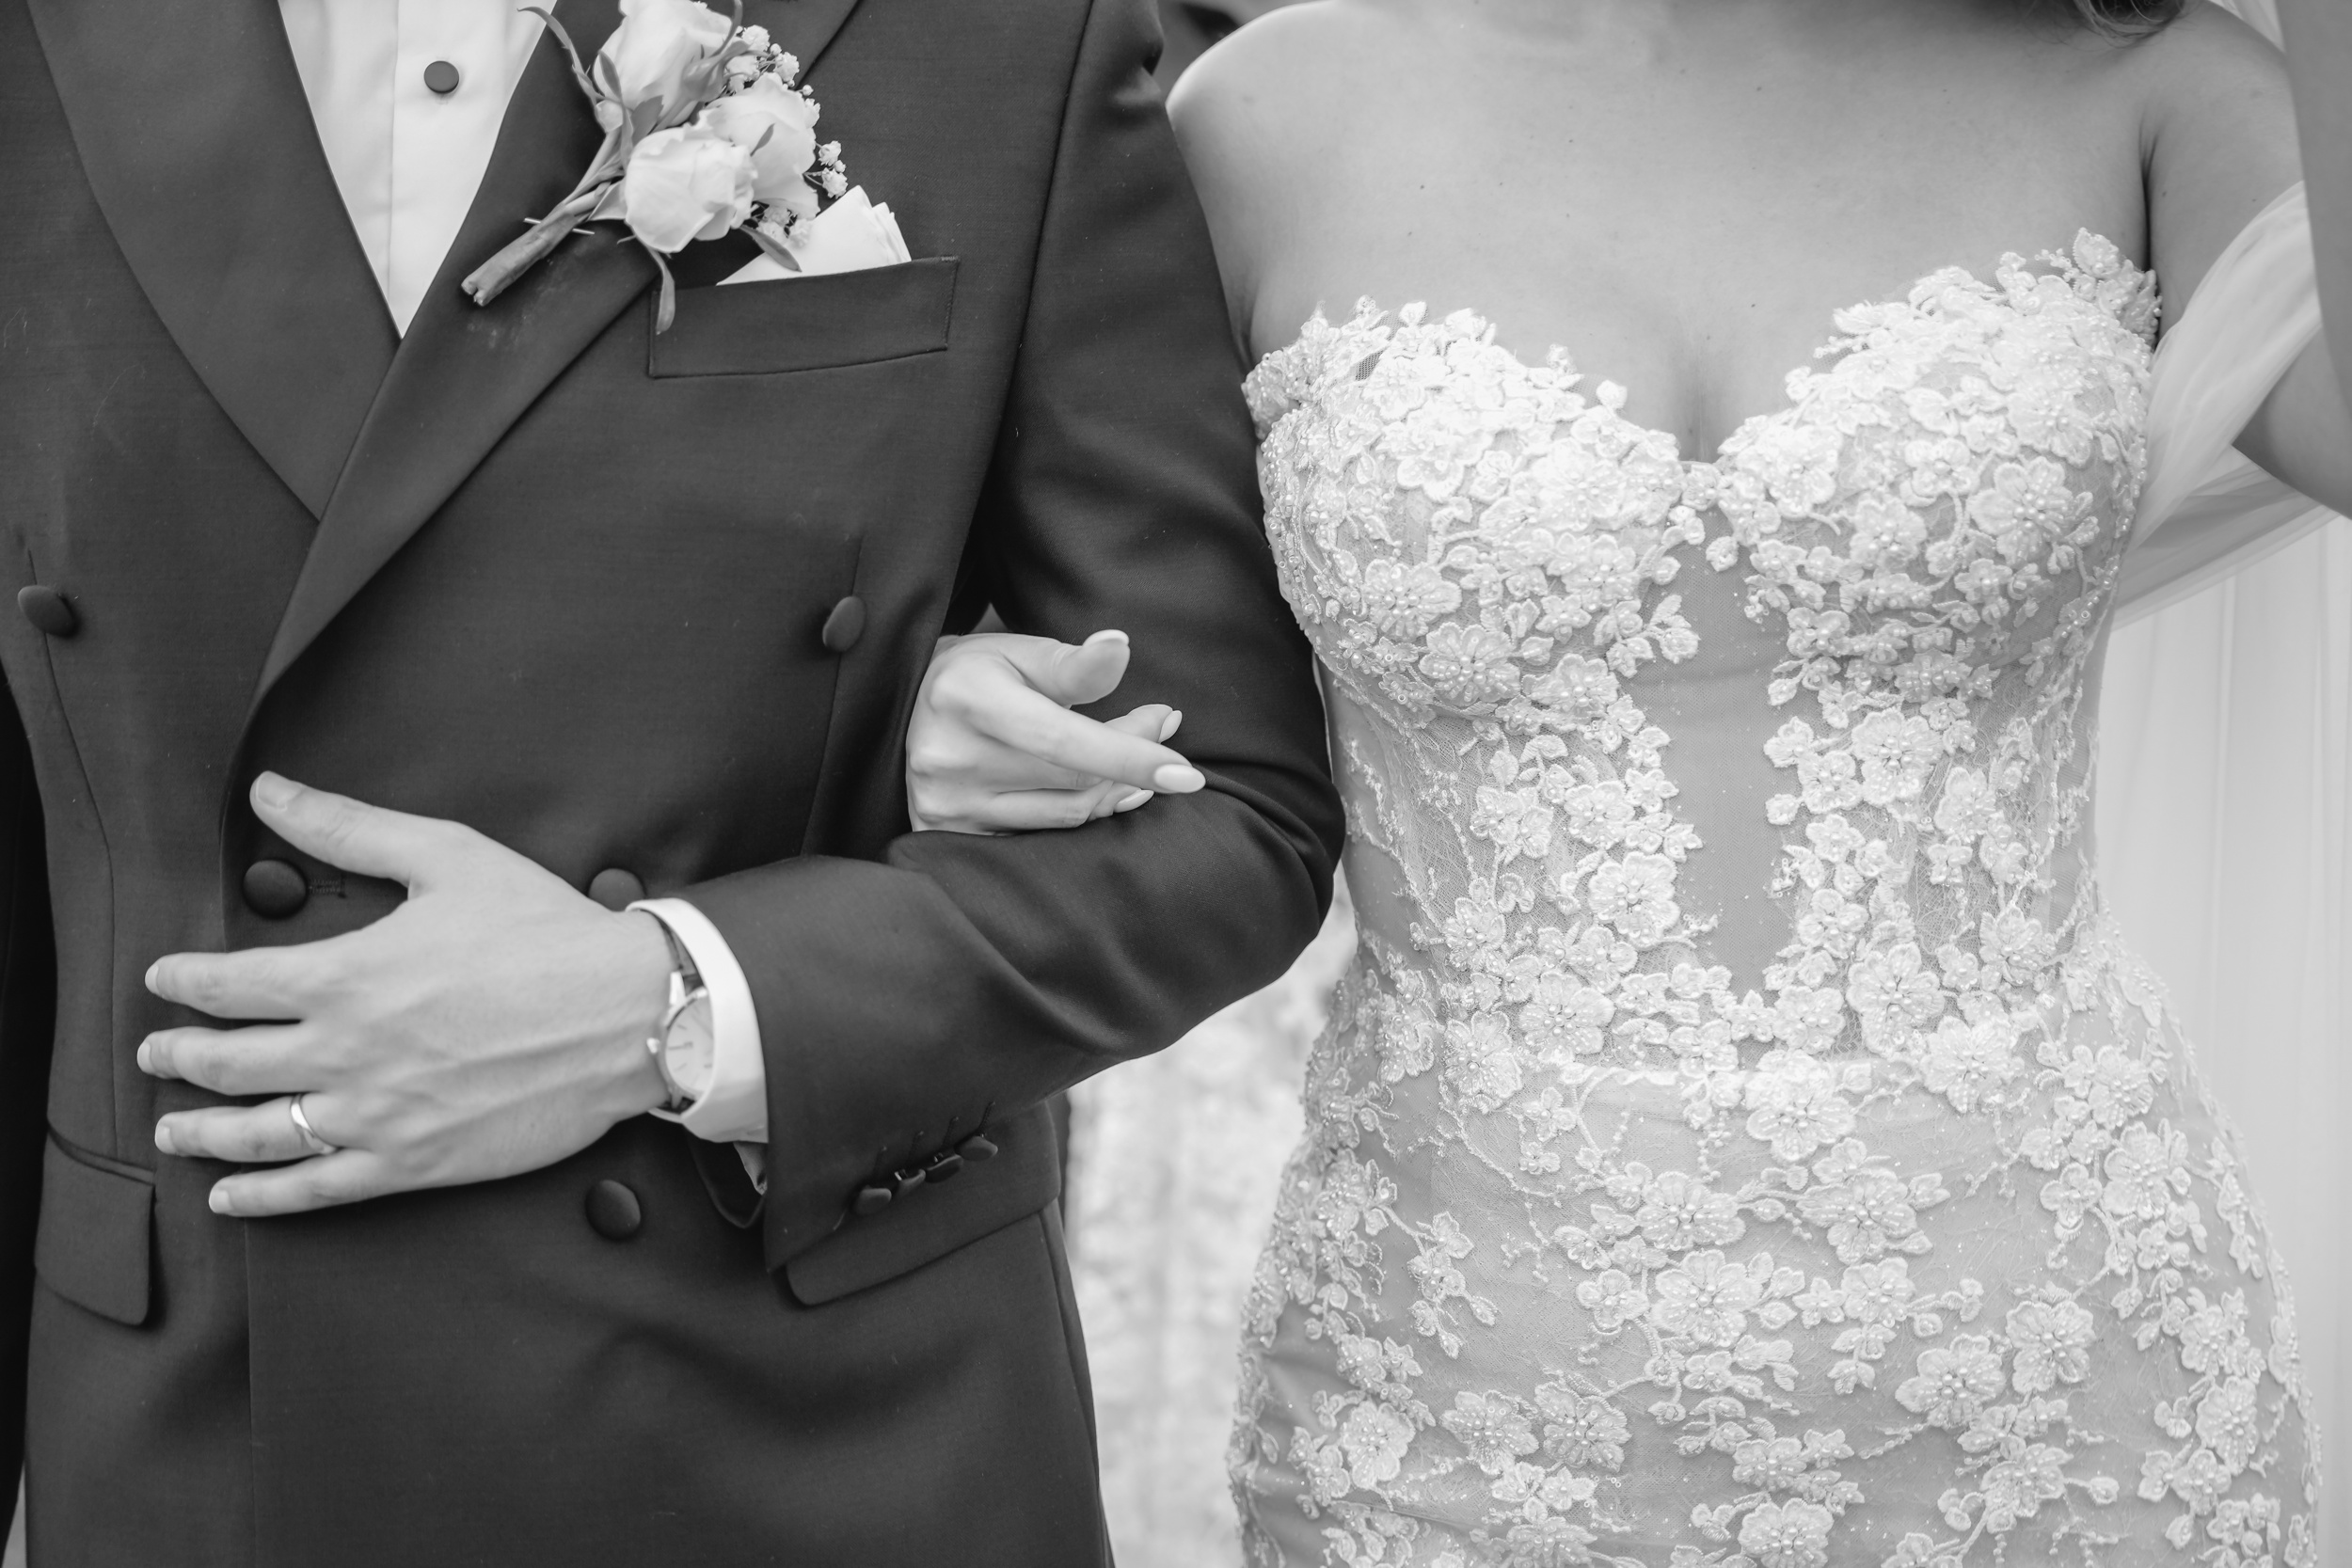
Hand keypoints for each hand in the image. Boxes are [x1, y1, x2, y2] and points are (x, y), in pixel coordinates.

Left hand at [140, 774, 674, 1216]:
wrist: (629, 1014)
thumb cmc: (546, 931)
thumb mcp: (448, 857)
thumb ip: (348, 828)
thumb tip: (272, 793)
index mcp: (344, 976)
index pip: (229, 984)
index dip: (184, 980)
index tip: (166, 979)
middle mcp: (344, 1052)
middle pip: (226, 1063)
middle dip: (177, 1056)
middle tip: (157, 1053)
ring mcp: (375, 1114)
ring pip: (256, 1132)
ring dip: (199, 1129)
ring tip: (173, 1126)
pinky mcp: (413, 1162)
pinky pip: (315, 1187)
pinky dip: (262, 1196)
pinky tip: (230, 1195)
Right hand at [907, 628, 1205, 833]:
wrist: (904, 706)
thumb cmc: (974, 674)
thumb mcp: (1019, 652)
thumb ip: (1074, 663)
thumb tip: (1120, 646)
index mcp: (967, 700)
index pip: (1063, 741)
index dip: (1129, 756)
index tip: (1185, 771)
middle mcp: (951, 759)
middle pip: (1074, 778)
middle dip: (1132, 757)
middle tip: (1162, 726)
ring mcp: (948, 804)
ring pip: (1066, 812)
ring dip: (1117, 788)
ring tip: (1138, 761)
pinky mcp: (950, 833)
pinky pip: (1042, 835)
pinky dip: (1084, 814)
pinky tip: (1106, 792)